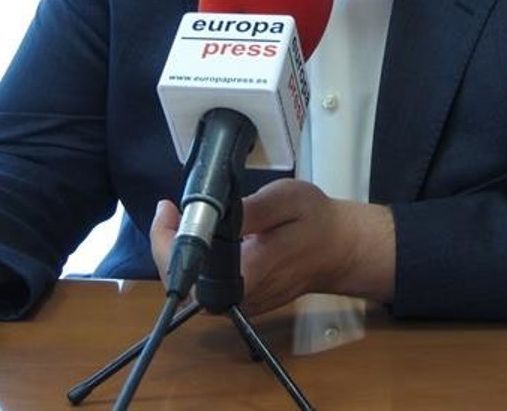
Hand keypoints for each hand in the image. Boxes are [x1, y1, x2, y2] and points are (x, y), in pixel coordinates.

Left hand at [149, 179, 395, 315]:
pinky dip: (195, 260)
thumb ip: (251, 210)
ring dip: (179, 252)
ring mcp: (240, 305)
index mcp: (248, 274)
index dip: (168, 241)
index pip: (190, 271)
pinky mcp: (242, 304)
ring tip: (180, 218)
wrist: (339, 250)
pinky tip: (200, 234)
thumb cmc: (315, 222)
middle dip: (167, 246)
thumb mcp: (287, 200)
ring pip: (191, 286)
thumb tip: (212, 217)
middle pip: (182, 283)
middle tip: (170, 210)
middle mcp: (240, 299)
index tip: (168, 207)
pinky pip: (205, 285)